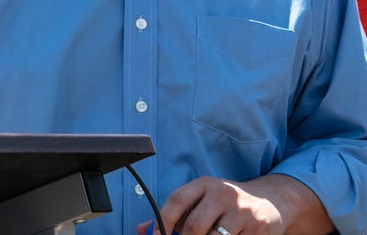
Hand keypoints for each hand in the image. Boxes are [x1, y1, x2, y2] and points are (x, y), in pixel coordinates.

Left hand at [136, 176, 285, 234]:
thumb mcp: (202, 200)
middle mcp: (224, 194)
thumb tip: (142, 229)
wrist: (271, 200)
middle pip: (194, 226)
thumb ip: (174, 215)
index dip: (162, 221)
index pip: (176, 201)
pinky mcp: (259, 229)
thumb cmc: (226, 204)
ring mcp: (243, 212)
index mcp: (205, 184)